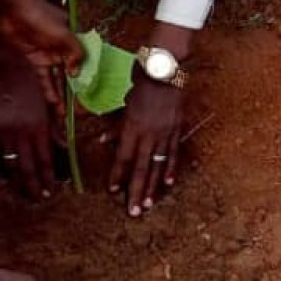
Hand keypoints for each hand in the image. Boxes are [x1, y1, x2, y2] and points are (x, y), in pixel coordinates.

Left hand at [0, 0, 82, 112]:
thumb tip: (76, 73)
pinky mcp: (35, 58)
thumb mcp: (63, 34)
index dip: (88, 79)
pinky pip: (44, 76)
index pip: (85, 62)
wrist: (13, 8)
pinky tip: (54, 101)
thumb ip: (75, 53)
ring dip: (61, 94)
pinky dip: (49, 88)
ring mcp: (49, 54)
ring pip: (58, 78)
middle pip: (71, 74)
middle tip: (77, 112)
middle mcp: (64, 48)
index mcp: (74, 39)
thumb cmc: (41, 16)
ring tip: (64, 113)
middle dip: (74, 92)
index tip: (90, 95)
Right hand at [0, 34, 58, 200]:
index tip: (52, 191)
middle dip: (33, 186)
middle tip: (39, 199)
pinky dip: (2, 168)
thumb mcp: (50, 103)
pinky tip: (8, 175)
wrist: (9, 64)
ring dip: (17, 182)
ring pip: (9, 165)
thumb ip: (57, 126)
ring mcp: (4, 131)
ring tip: (24, 193)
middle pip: (26, 168)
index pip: (44, 160)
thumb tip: (65, 146)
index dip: (48, 178)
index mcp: (38, 126)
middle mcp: (20, 132)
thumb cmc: (35, 82)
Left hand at [107, 73, 184, 217]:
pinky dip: (171, 168)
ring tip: (148, 204)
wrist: (165, 68)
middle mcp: (149, 134)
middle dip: (135, 191)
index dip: (118, 174)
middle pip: (140, 167)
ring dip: (152, 186)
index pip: (123, 156)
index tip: (113, 190)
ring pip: (157, 165)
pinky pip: (174, 153)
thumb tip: (103, 140)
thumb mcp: (124, 101)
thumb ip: (116, 123)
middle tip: (133, 212)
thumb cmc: (141, 81)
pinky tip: (168, 183)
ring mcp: (165, 133)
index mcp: (132, 126)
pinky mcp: (177, 129)